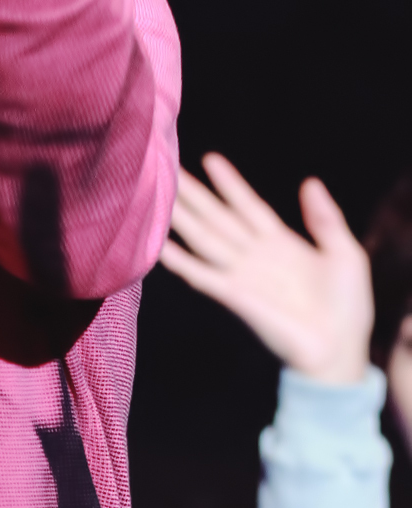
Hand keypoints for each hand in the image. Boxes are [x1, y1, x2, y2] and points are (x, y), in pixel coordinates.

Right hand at [159, 155, 373, 382]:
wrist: (339, 348)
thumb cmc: (347, 305)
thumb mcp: (345, 253)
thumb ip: (325, 218)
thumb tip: (309, 181)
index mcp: (281, 243)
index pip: (249, 206)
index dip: (230, 184)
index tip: (209, 159)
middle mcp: (255, 255)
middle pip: (218, 218)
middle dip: (194, 195)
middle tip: (167, 171)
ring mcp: (242, 275)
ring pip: (205, 239)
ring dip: (182, 219)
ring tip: (159, 198)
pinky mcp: (236, 297)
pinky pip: (203, 276)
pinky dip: (182, 262)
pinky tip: (160, 246)